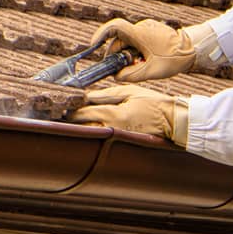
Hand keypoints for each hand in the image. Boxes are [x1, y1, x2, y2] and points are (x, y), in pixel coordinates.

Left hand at [68, 86, 183, 141]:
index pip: (84, 113)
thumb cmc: (154, 103)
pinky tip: (89, 126)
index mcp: (114, 115)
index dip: (70, 109)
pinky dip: (93, 131)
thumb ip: (105, 95)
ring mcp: (117, 138)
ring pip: (91, 134)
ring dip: (80, 127)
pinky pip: (102, 137)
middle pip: (83, 127)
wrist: (172, 120)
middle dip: (71, 120)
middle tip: (60, 113)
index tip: (61, 105)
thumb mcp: (129, 92)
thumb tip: (86, 96)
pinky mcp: (122, 141)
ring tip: (70, 119)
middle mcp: (113, 129)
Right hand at [89, 17, 195, 81]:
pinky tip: (145, 61)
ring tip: (138, 67)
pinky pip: (138, 41)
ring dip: (128, 55)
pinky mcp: (152, 32)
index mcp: (138, 34)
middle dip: (117, 55)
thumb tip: (115, 76)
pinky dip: (136, 51)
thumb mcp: (150, 71)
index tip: (94, 45)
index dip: (100, 35)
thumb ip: (130, 75)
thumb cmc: (174, 59)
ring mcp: (147, 28)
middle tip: (120, 70)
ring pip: (129, 42)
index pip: (113, 27)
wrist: (194, 49)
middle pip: (119, 40)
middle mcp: (141, 27)